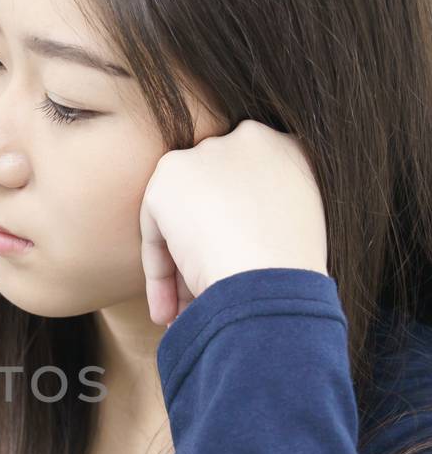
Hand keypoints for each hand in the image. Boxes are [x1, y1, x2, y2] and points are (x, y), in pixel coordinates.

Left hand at [138, 118, 328, 326]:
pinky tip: (169, 310)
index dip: (240, 238)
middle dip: (204, 251)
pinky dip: (158, 270)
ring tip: (182, 315)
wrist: (272, 282)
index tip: (238, 275)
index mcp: (294, 152)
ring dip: (180, 267)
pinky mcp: (171, 173)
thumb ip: (268, 221)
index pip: (251, 191)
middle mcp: (253, 138)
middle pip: (214, 201)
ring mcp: (209, 152)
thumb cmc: (293, 277)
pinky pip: (155, 229)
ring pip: (184, 216)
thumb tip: (238, 243)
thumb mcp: (297, 235)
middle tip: (204, 298)